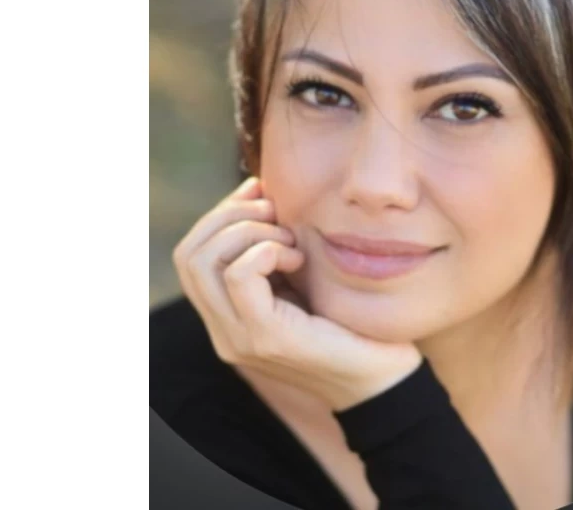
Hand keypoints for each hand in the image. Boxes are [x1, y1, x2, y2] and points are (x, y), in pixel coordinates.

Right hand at [172, 176, 423, 410]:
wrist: (384, 379)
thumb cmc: (352, 325)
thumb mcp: (302, 282)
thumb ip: (275, 252)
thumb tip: (261, 193)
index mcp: (228, 318)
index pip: (190, 256)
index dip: (219, 215)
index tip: (261, 194)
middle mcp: (224, 332)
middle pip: (188, 255)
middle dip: (227, 216)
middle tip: (274, 210)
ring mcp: (240, 339)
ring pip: (203, 262)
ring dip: (247, 231)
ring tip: (289, 238)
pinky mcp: (267, 337)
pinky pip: (240, 276)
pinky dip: (267, 251)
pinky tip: (298, 259)